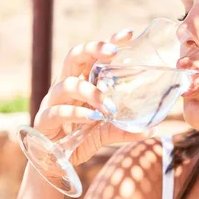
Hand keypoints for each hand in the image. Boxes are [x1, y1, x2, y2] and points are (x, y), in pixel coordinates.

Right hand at [33, 28, 151, 165]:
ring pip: (68, 84)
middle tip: (113, 53)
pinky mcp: (44, 120)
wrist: (53, 164)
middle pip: (74, 56)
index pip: (92, 55)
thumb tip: (154, 129)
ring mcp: (53, 101)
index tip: (128, 34)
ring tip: (109, 106)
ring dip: (91, 92)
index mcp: (80, 82)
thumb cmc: (78, 139)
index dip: (108, 41)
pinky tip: (94, 119)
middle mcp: (65, 86)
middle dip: (93, 49)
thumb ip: (124, 129)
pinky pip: (59, 111)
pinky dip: (77, 114)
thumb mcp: (105, 132)